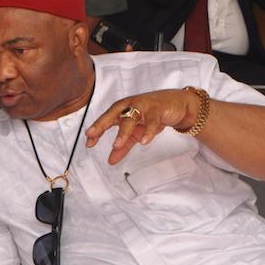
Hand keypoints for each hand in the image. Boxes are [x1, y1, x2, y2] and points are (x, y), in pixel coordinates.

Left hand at [85, 89, 201, 163]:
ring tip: (116, 145)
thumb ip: (123, 146)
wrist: (176, 104)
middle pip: (113, 114)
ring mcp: (143, 106)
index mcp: (122, 109)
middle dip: (101, 124)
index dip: (96, 130)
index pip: (105, 119)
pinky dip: (148, 131)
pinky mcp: (157, 110)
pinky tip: (144, 142)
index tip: (88, 142)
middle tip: (91, 135)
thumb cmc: (152, 115)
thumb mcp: (136, 132)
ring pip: (131, 118)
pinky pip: (151, 121)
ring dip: (123, 132)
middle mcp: (130, 106)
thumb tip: (111, 161)